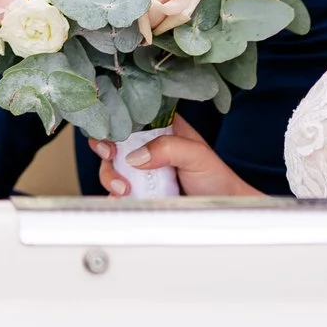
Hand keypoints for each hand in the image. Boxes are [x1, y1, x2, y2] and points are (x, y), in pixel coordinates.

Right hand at [92, 123, 259, 199]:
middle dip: (105, 151)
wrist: (220, 209)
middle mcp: (147, 145)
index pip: (129, 117)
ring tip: (124, 189)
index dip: (113, 122)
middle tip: (111, 159)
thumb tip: (135, 156)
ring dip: (109, 176)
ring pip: (111, 166)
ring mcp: (141, 169)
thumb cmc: (215, 176)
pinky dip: (113, 194)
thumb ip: (168, 148)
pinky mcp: (139, 191)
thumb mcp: (196, 154)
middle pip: (113, 141)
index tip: (109, 135)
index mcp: (160, 127)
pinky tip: (121, 198)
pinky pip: (116, 190)